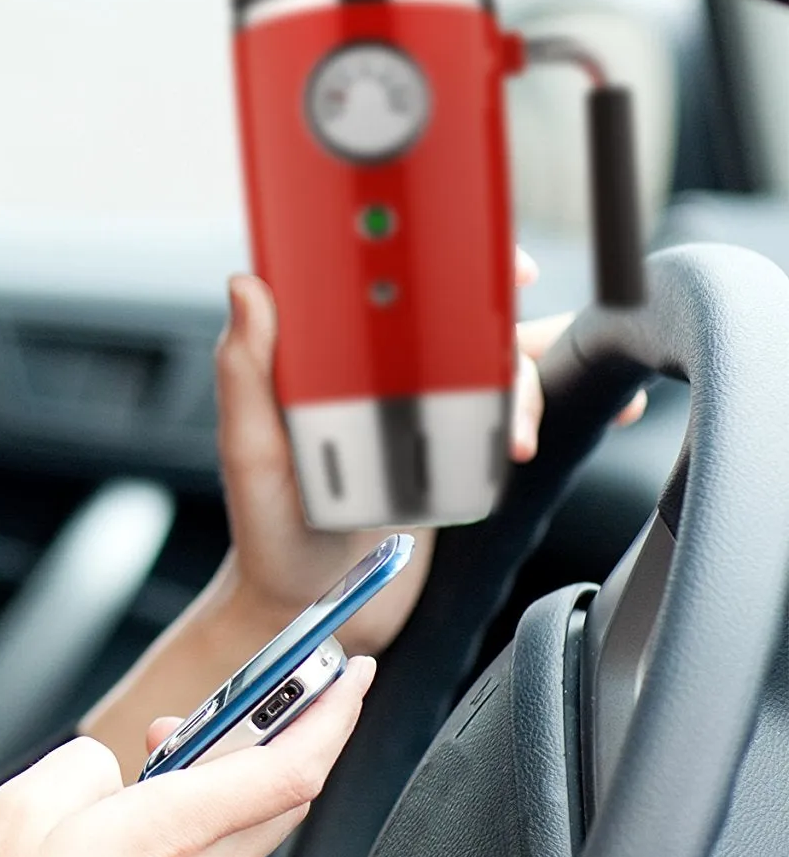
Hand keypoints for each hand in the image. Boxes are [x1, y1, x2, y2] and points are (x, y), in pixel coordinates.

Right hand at [0, 658, 376, 856]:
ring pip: (233, 839)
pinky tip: (124, 847)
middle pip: (280, 800)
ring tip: (143, 778)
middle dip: (274, 740)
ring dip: (211, 795)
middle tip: (242, 704)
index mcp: (165, 836)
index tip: (349, 676)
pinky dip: (182, 845)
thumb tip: (109, 766)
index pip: (287, 767)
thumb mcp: (14, 810)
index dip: (331, 714)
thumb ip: (81, 765)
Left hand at [213, 251, 643, 652]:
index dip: (426, 250)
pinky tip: (608, 406)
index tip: (472, 255)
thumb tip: (247, 285)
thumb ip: (247, 372)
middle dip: (499, 314)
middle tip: (519, 344)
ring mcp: (422, 404)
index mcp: (323, 354)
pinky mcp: (457, 445)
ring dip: (531, 378)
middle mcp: (377, 367)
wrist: (313, 606)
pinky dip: (566, 403)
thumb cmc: (267, 529)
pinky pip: (516, 410)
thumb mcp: (250, 451)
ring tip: (524, 432)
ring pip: (497, 359)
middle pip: (453, 311)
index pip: (377, 278)